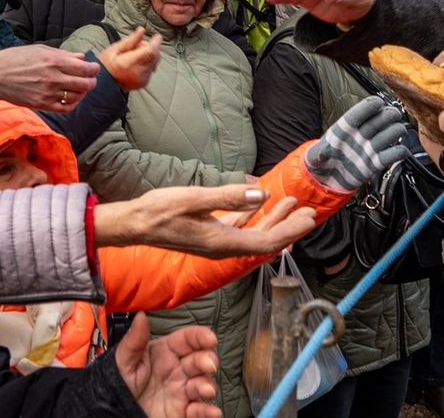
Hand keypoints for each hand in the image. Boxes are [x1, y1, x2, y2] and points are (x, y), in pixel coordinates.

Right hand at [0, 43, 99, 109]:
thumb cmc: (14, 58)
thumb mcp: (40, 50)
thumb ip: (63, 54)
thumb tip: (81, 58)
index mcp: (54, 61)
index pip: (85, 68)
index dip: (94, 69)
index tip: (94, 68)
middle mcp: (53, 78)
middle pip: (85, 84)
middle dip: (92, 81)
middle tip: (91, 79)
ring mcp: (47, 93)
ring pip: (77, 97)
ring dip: (83, 93)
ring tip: (81, 88)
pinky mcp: (41, 104)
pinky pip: (65, 108)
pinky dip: (73, 104)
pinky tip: (71, 98)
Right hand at [95, 185, 317, 258]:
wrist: (133, 224)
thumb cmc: (158, 211)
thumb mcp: (194, 199)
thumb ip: (229, 197)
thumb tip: (262, 195)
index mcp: (222, 243)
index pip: (266, 242)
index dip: (290, 231)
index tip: (308, 218)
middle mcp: (223, 248)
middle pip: (265, 241)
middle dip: (289, 227)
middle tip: (310, 212)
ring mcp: (216, 243)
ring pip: (254, 234)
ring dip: (274, 220)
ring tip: (292, 205)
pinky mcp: (210, 234)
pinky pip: (240, 229)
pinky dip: (255, 218)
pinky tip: (261, 206)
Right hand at [97, 27, 162, 91]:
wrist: (103, 84)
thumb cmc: (106, 64)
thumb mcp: (114, 49)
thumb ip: (131, 40)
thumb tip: (142, 30)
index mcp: (128, 63)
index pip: (150, 51)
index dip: (156, 42)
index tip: (157, 36)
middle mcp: (137, 73)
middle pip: (155, 56)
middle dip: (151, 47)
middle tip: (138, 46)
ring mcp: (142, 80)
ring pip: (155, 62)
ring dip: (149, 56)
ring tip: (134, 56)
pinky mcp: (144, 83)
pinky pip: (151, 69)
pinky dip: (147, 64)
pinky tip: (136, 64)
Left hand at [115, 312, 221, 417]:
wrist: (112, 413)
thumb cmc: (117, 385)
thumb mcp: (123, 361)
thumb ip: (134, 340)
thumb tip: (141, 316)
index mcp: (165, 353)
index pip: (188, 339)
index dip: (201, 336)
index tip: (210, 338)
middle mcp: (177, 370)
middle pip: (200, 360)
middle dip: (208, 360)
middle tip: (209, 364)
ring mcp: (181, 391)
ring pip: (203, 384)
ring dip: (208, 386)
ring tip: (205, 390)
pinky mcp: (182, 412)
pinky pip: (200, 411)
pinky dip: (208, 411)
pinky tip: (212, 412)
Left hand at [304, 95, 409, 191]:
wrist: (326, 179)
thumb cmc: (320, 161)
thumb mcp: (314, 157)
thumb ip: (318, 154)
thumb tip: (323, 152)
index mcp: (344, 128)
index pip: (358, 114)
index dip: (368, 107)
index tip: (379, 102)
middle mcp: (360, 135)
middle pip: (378, 120)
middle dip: (388, 115)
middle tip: (394, 115)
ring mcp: (369, 148)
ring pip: (389, 134)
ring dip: (395, 131)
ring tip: (398, 131)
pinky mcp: (375, 163)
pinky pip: (391, 155)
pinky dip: (399, 152)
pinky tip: (400, 151)